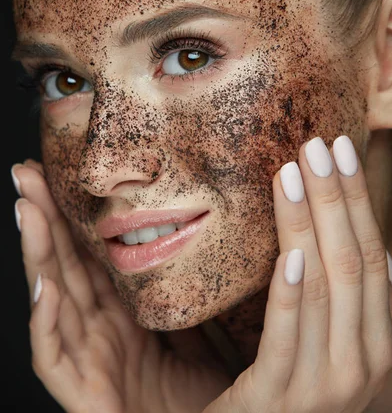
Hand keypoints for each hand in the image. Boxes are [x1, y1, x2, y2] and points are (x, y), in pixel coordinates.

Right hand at [12, 161, 230, 412]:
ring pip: (51, 297)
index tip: (57, 172)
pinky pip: (53, 357)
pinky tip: (44, 287)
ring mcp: (85, 358)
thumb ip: (180, 294)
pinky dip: (45, 323)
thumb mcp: (192, 331)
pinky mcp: (82, 393)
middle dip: (42, 218)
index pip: (86, 255)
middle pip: (62, 264)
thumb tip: (191, 243)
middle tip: (26, 172)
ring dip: (36, 253)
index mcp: (119, 313)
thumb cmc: (195, 398)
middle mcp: (95, 329)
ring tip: (27, 209)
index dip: (70, 216)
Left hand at [204, 135, 391, 412]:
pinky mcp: (278, 401)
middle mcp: (363, 362)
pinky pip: (287, 339)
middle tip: (316, 146)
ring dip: (309, 224)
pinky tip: (288, 255)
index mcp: (377, 340)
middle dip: (336, 198)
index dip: (358, 200)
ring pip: (324, 287)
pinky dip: (291, 294)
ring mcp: (326, 385)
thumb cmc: (293, 383)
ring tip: (291, 173)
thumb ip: (337, 293)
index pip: (371, 253)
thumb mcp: (326, 336)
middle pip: (352, 261)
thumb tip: (339, 227)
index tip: (342, 150)